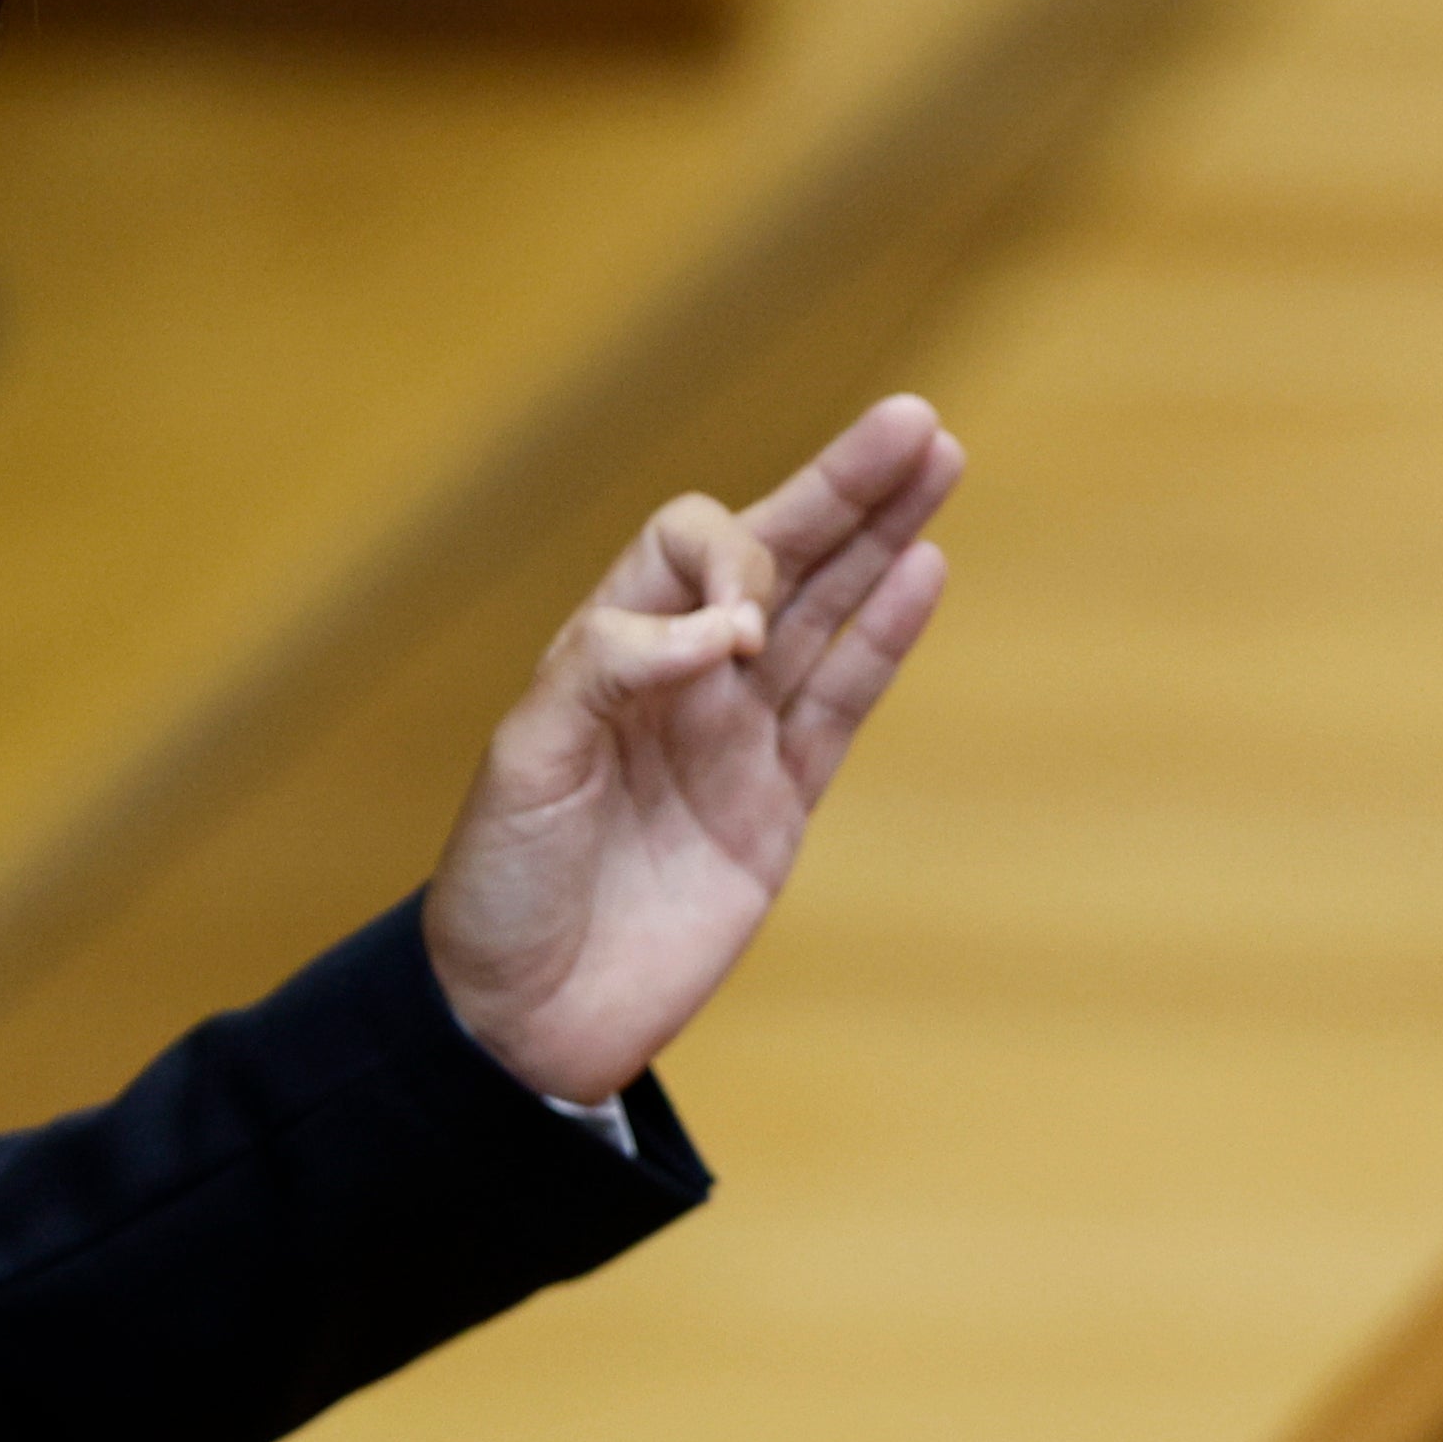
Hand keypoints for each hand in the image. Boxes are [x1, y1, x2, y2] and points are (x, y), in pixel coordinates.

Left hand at [426, 394, 957, 1102]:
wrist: (522, 1020)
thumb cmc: (499, 887)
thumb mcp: (523, 766)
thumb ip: (611, 672)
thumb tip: (725, 629)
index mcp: (609, 652)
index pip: (689, 549)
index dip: (727, 566)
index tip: (732, 645)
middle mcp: (682, 681)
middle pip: (778, 557)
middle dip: (842, 489)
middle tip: (915, 422)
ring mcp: (738, 742)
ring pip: (826, 615)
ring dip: (882, 539)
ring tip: (942, 459)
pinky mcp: (778, 808)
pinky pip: (843, 707)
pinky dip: (885, 640)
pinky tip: (925, 568)